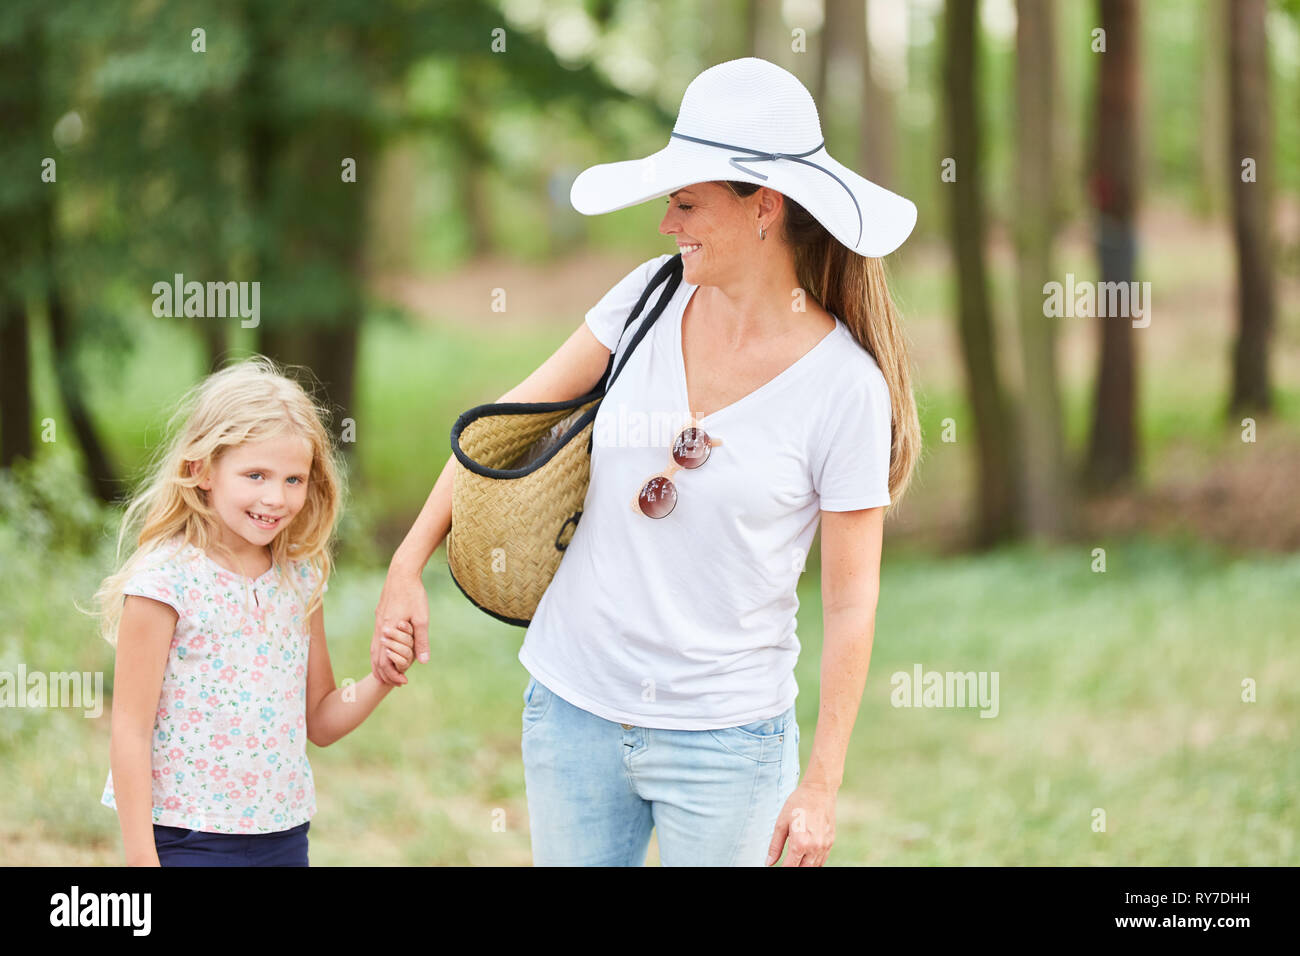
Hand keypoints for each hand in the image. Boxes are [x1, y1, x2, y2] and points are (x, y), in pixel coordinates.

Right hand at [371, 568, 429, 685]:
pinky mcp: (380, 617)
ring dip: (380, 665)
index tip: (403, 682)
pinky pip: (376, 641)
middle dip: (385, 674)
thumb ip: (421, 640)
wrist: (401, 573)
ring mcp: (378, 623)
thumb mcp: (422, 618)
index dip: (393, 675)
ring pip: (374, 651)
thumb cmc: (413, 594)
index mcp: (388, 631)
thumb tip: (424, 661)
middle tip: (397, 683)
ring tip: (389, 675)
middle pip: (376, 659)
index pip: (385, 662)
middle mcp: (380, 629)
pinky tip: (386, 654)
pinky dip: (379, 653)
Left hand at [766, 782, 836, 865]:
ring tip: (796, 859)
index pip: (790, 867)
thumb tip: (769, 862)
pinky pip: (822, 859)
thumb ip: (775, 845)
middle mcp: (814, 847)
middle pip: (803, 869)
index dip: (782, 869)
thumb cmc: (798, 803)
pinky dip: (814, 861)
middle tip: (787, 861)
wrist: (819, 791)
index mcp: (800, 843)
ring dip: (804, 866)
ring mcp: (824, 845)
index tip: (778, 867)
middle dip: (794, 868)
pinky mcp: (831, 842)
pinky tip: (806, 857)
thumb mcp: (781, 823)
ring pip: (814, 867)